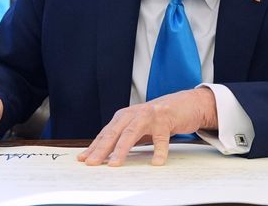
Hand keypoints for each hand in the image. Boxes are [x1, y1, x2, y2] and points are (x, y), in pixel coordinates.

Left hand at [77, 88, 216, 166]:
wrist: (184, 103)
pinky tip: (156, 162)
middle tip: (92, 163)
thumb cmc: (158, 118)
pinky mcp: (165, 120)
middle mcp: (133, 114)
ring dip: (122, 149)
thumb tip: (105, 155)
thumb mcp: (137, 127)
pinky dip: (159, 150)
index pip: (106, 134)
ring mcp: (149, 116)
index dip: (94, 146)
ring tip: (115, 164)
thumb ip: (124, 138)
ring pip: (132, 133)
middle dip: (101, 149)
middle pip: (114, 133)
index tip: (83, 159)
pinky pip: (161, 138)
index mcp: (124, 117)